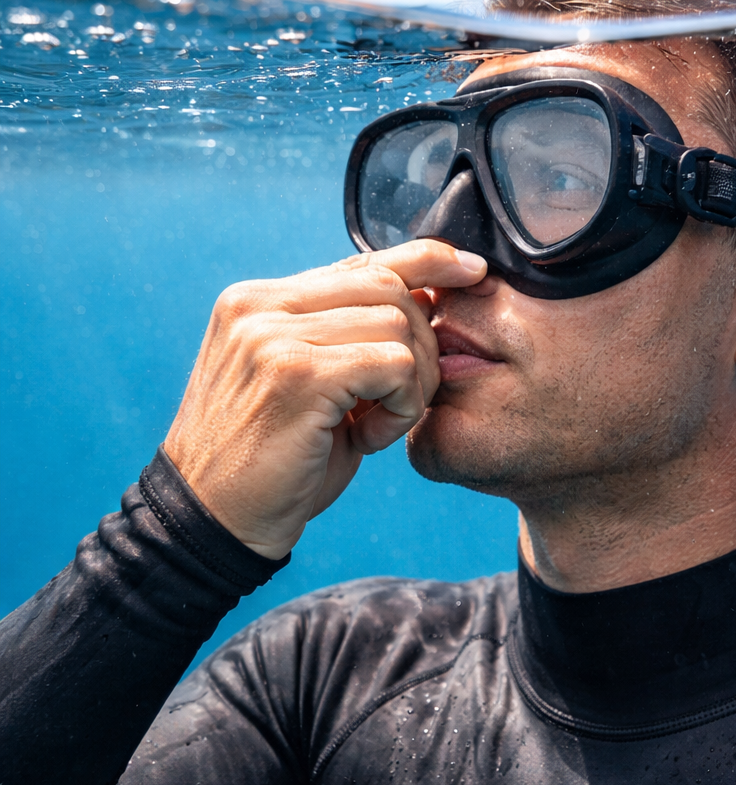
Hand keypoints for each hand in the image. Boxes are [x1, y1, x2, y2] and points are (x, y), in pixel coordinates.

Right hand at [163, 241, 486, 558]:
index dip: (425, 260)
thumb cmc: (269, 464)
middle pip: (386, 285)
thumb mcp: (308, 386)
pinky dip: (402, 405)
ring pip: (397, 322)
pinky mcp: (296, 373)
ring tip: (379, 424)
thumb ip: (347, 338)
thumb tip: (428, 295)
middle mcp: (258, 305)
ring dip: (413, 381)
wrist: (214, 524)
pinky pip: (394, 364)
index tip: (471, 270)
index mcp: (258, 301)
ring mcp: (272, 335)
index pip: (358, 263)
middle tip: (406, 400)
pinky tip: (372, 438)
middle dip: (422, 340)